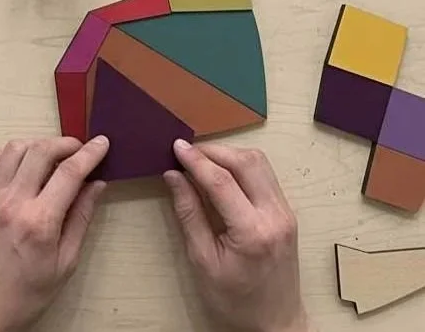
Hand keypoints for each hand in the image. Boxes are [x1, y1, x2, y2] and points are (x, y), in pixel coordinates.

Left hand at [0, 136, 108, 331]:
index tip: (102, 143)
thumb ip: (81, 218)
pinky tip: (25, 164)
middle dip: (66, 143)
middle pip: (42, 150)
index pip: (69, 172)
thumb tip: (96, 185)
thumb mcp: (66, 262)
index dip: (90, 153)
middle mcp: (13, 203)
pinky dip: (12, 152)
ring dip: (39, 144)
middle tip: (80, 150)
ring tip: (53, 157)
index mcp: (39, 222)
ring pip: (16, 147)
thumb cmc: (26, 292)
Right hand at [164, 141, 308, 331]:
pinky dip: (241, 165)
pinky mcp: (287, 211)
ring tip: (202, 161)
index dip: (196, 160)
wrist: (275, 323)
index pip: (221, 181)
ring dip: (229, 154)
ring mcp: (285, 211)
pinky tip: (222, 173)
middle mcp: (275, 215)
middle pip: (245, 162)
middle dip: (213, 151)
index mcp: (253, 232)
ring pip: (259, 162)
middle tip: (187, 152)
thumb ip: (189, 214)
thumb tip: (174, 176)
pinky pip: (265, 174)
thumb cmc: (235, 301)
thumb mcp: (203, 262)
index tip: (176, 147)